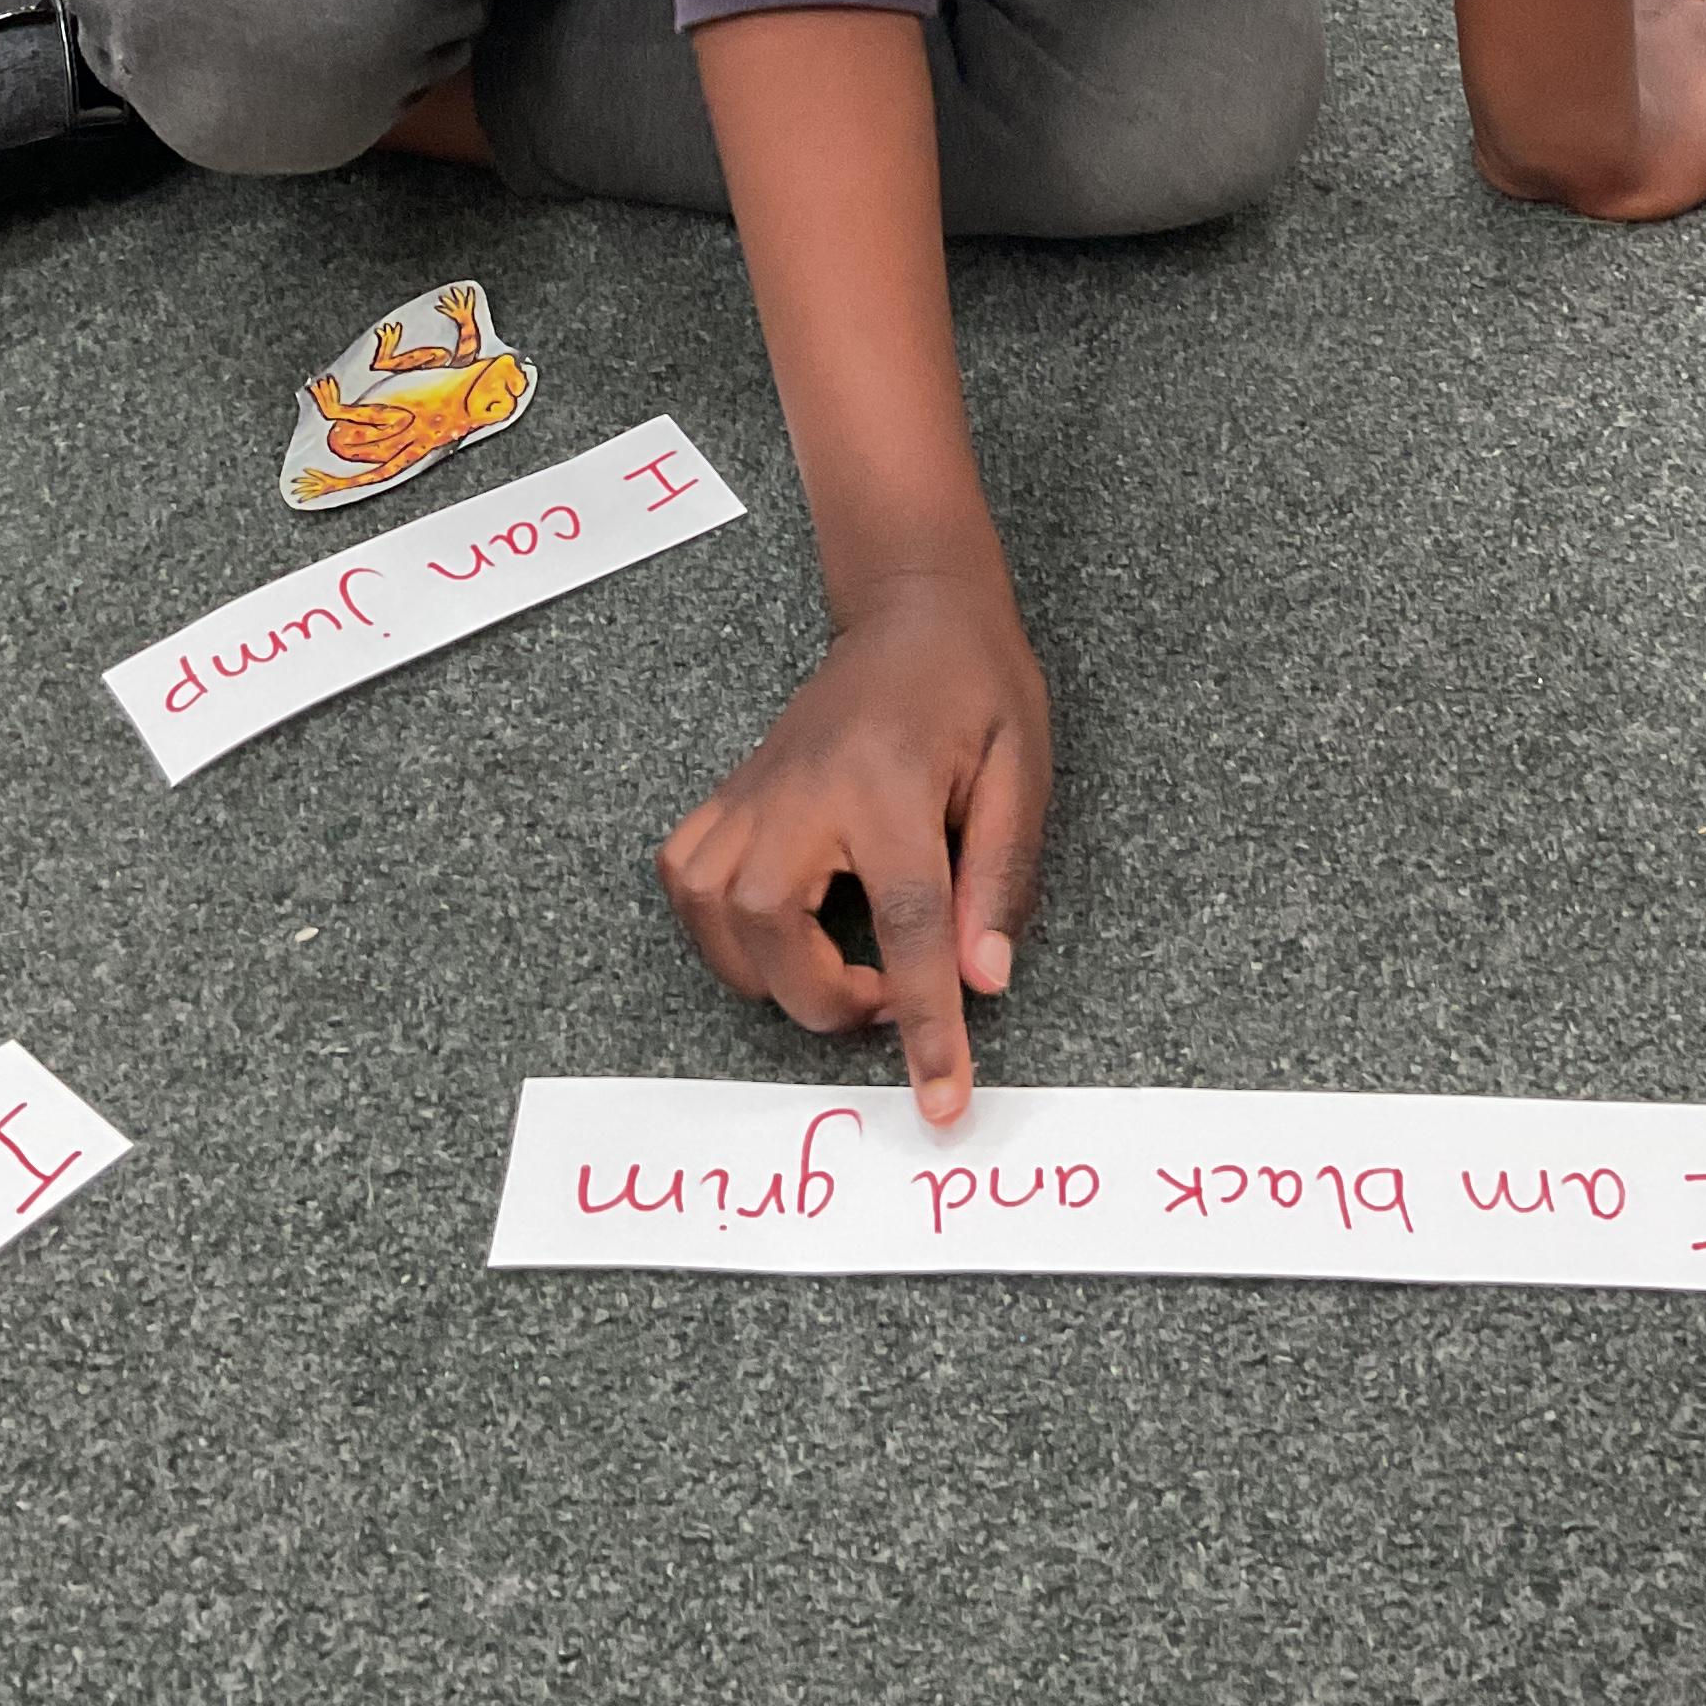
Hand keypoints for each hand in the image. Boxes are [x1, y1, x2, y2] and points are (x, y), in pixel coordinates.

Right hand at [657, 567, 1049, 1124]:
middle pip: (776, 929)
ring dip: (768, 970)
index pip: (907, 924)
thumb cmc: (975, 684)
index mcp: (890, 784)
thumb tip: (982, 981)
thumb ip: (1000, 878)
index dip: (927, 1023)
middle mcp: (806, 789)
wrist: (913, 606)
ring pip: (714, 913)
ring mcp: (756, 789)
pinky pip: (685, 875)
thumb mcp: (1021, 769)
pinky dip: (716, 924)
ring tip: (835, 966)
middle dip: (828, 998)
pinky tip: (771, 927)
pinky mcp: (731, 791)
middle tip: (892, 994)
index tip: (942, 1099)